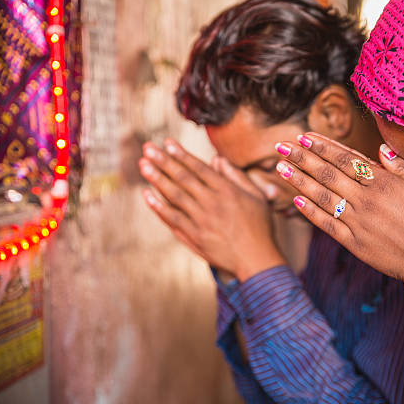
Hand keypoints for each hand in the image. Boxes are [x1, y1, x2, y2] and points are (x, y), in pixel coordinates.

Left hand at [139, 139, 284, 281]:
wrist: (257, 260)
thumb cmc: (260, 227)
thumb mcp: (257, 196)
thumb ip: (237, 176)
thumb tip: (217, 159)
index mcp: (227, 191)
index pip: (199, 168)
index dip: (181, 154)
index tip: (167, 142)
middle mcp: (212, 203)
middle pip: (183, 178)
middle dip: (163, 161)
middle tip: (147, 148)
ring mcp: (201, 221)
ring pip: (174, 196)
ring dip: (157, 179)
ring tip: (143, 165)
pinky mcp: (194, 237)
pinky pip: (172, 219)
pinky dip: (158, 206)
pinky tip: (147, 195)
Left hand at [275, 133, 403, 288]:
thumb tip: (381, 149)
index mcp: (385, 184)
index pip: (347, 160)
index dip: (324, 147)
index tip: (305, 136)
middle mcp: (367, 201)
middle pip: (328, 175)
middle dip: (303, 158)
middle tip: (281, 146)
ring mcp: (358, 223)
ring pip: (323, 197)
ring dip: (299, 181)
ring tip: (280, 168)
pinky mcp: (354, 244)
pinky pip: (327, 225)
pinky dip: (310, 213)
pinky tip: (295, 201)